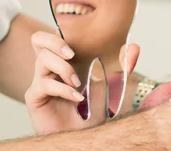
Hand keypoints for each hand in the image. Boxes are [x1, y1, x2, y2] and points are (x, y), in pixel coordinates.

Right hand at [24, 31, 139, 133]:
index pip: (53, 35)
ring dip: (64, 68)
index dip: (64, 31)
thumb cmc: (93, 113)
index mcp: (64, 60)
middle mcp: (49, 68)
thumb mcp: (112, 86)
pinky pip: (44, 84)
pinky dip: (63, 89)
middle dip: (54, 41)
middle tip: (71, 53)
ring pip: (42, 59)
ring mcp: (40, 81)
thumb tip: (135, 47)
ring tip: (78, 83)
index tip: (84, 39)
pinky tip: (77, 98)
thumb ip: (123, 67)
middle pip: (38, 39)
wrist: (84, 138)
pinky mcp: (34, 97)